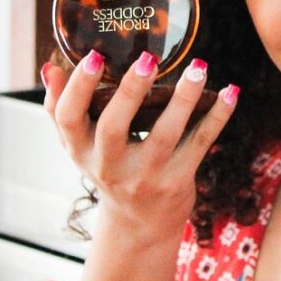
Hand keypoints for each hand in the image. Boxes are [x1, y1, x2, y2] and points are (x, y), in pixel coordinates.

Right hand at [42, 52, 238, 238]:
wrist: (139, 224)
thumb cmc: (109, 168)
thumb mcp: (80, 146)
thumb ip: (61, 109)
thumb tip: (50, 67)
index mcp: (81, 150)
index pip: (67, 119)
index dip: (77, 89)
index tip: (95, 57)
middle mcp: (109, 166)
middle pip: (113, 127)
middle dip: (131, 92)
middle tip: (148, 59)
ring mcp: (144, 176)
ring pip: (164, 134)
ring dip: (183, 98)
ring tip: (198, 68)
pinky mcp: (176, 181)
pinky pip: (199, 143)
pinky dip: (217, 117)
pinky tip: (230, 92)